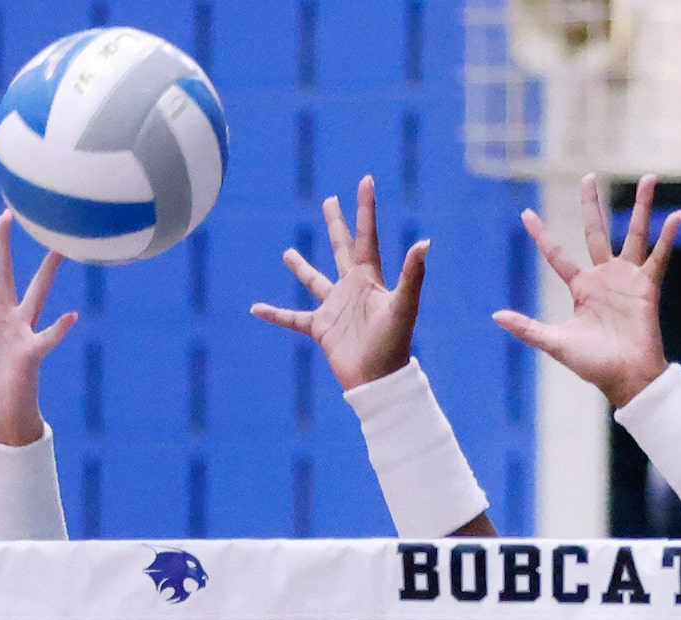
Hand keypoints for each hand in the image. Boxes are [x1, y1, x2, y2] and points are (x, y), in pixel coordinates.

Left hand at [0, 211, 75, 446]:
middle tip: (6, 214)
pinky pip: (47, 338)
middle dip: (2, 245)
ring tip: (59, 249)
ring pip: (34, 295)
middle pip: (2, 273)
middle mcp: (3, 317)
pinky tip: (71, 315)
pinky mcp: (30, 354)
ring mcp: (20, 333)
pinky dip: (59, 328)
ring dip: (46, 273)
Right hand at [250, 176, 425, 390]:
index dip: (366, 208)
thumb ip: (412, 274)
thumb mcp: (404, 306)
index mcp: (371, 278)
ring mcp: (335, 307)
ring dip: (301, 267)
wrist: (378, 379)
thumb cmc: (394, 343)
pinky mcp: (321, 328)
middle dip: (337, 225)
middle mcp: (352, 288)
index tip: (364, 180)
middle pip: (342, 248)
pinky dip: (275, 314)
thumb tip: (424, 242)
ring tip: (287, 252)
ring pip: (314, 280)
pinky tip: (256, 308)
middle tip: (330, 201)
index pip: (367, 236)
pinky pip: (293, 318)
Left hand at [493, 173, 679, 409]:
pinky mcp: (648, 286)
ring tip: (649, 177)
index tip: (526, 213)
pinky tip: (675, 215)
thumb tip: (496, 315)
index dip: (542, 235)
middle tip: (587, 176)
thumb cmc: (592, 364)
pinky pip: (659, 256)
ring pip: (634, 233)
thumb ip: (527, 328)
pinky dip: (667, 237)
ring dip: (642, 206)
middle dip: (591, 204)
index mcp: (581, 287)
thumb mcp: (555, 342)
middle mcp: (604, 277)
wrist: (625, 376)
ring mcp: (628, 278)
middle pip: (596, 231)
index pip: (557, 254)